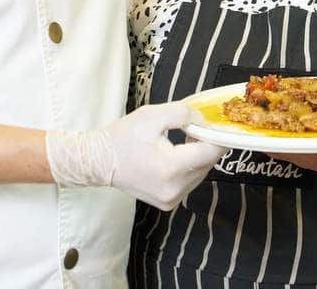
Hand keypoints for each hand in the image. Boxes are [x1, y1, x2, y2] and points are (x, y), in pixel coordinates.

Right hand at [46, 102, 227, 209]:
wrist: (98, 161)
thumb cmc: (123, 137)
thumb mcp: (153, 115)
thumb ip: (184, 113)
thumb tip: (204, 120)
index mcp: (171, 168)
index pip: (210, 152)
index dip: (217, 135)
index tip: (218, 123)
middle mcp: (174, 189)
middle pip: (207, 163)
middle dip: (206, 143)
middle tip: (195, 127)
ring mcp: (171, 199)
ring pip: (201, 173)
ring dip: (199, 155)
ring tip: (184, 140)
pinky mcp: (168, 203)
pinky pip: (190, 181)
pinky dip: (190, 167)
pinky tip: (177, 155)